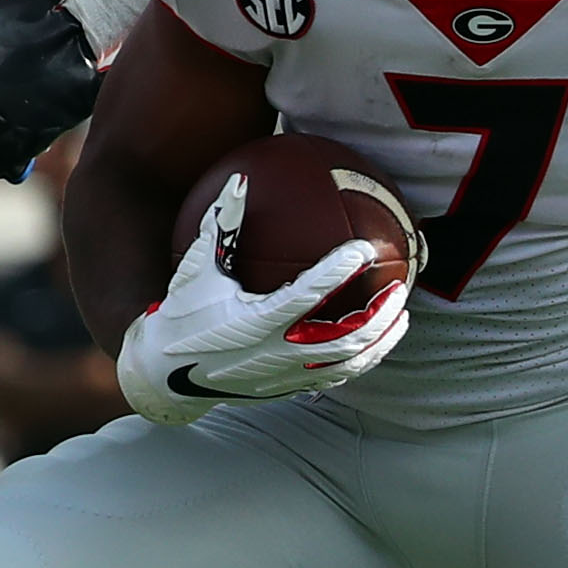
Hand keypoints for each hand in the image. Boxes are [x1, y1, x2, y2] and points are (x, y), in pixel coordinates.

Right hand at [118, 175, 409, 425]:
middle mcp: (274, 353)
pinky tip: (378, 340)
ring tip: (402, 314)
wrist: (166, 376)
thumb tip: (240, 178)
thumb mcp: (195, 268)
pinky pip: (337, 377)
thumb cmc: (182, 313)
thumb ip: (220, 224)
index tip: (364, 249)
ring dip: (381, 340)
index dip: (338, 272)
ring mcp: (285, 376)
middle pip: (344, 338)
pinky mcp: (288, 388)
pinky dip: (363, 360)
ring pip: (348, 363)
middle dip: (377, 314)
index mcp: (253, 321)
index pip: (307, 295)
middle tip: (398, 285)